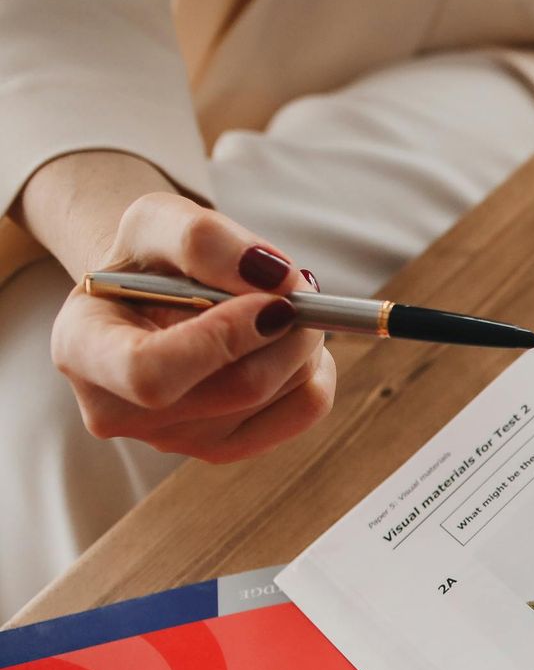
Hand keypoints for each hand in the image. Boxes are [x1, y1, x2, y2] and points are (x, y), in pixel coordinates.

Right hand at [47, 190, 332, 462]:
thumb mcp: (157, 221)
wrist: (151, 295)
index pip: (150, 372)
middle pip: (236, 388)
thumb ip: (204, 239)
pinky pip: (299, 413)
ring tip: (282, 308)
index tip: (271, 301)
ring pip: (277, 398)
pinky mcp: (220, 448)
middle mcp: (118, 410)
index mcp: (81, 350)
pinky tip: (286, 343)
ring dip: (302, 345)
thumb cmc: (148, 258)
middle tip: (301, 290)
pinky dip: (314, 371)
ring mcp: (171, 438)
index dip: (223, 338)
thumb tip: (277, 279)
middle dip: (287, 333)